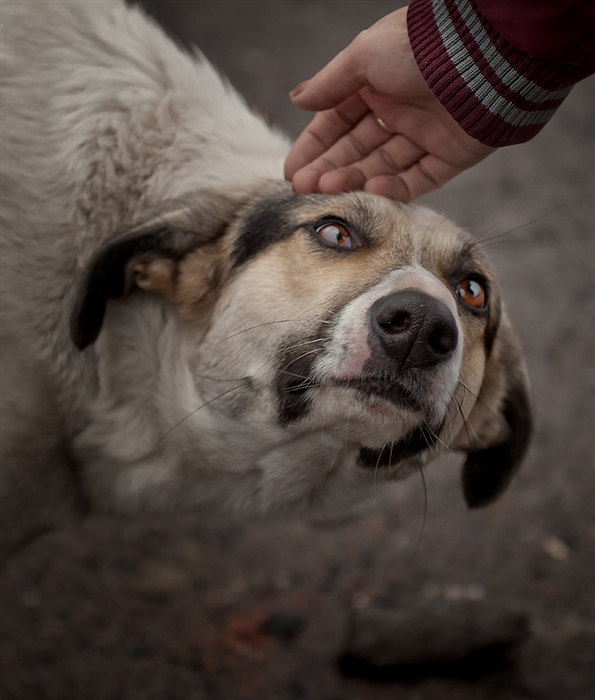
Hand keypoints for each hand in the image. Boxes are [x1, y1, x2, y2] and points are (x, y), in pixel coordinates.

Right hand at [285, 8, 494, 201]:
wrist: (484, 56)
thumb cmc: (419, 48)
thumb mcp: (364, 57)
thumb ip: (330, 83)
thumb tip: (296, 99)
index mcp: (376, 84)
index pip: (337, 121)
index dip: (314, 146)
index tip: (292, 171)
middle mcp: (398, 110)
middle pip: (357, 148)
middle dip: (329, 168)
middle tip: (303, 189)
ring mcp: (424, 135)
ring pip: (382, 166)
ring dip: (353, 179)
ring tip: (327, 190)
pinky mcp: (450, 156)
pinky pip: (418, 178)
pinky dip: (395, 188)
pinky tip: (371, 190)